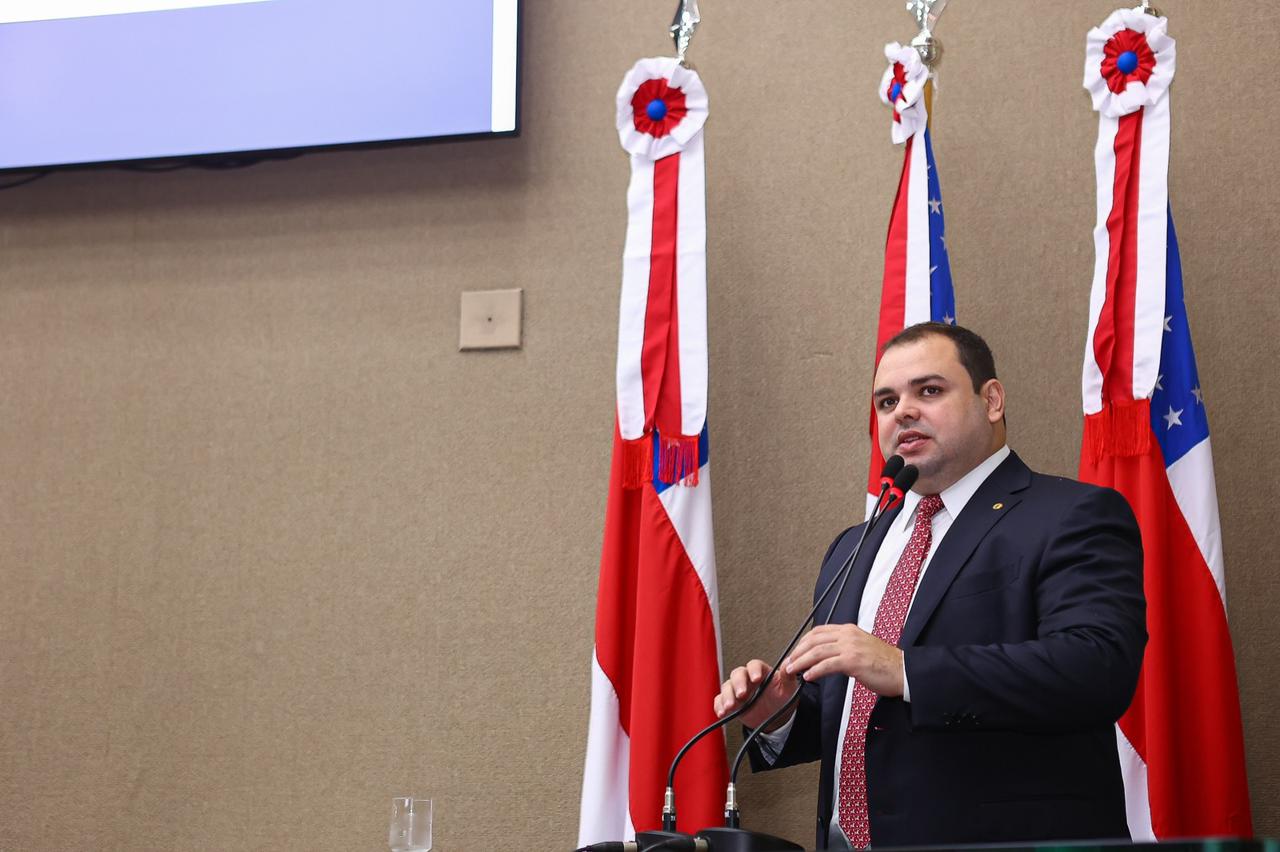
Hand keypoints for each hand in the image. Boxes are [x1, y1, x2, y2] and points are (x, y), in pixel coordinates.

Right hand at [713, 659, 798, 730]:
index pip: (754, 665)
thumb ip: (787, 676)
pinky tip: (722, 712)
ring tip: (730, 706)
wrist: (776, 718)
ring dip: (727, 696)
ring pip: (727, 687)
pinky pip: (720, 700)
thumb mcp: (788, 689)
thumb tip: (788, 663)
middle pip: (737, 674)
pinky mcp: (731, 702)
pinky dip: (719, 706)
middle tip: (742, 694)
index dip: (754, 670)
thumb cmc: (782, 699)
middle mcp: (747, 679)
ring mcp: (737, 690)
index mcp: (761, 672)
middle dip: (738, 684)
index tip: (756, 678)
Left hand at [783, 624, 904, 696]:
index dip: (803, 642)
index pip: (819, 632)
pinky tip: (808, 676)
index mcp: (849, 630)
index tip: (794, 653)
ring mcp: (851, 647)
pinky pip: (827, 664)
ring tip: (791, 670)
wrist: (904, 671)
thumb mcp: (862, 648)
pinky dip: (814, 670)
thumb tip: (827, 656)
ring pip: (817, 651)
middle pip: (814, 640)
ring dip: (801, 661)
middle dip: (797, 652)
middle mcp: (848, 635)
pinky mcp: (853, 661)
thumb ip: (845, 648)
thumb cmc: (885, 664)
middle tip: (788, 663)